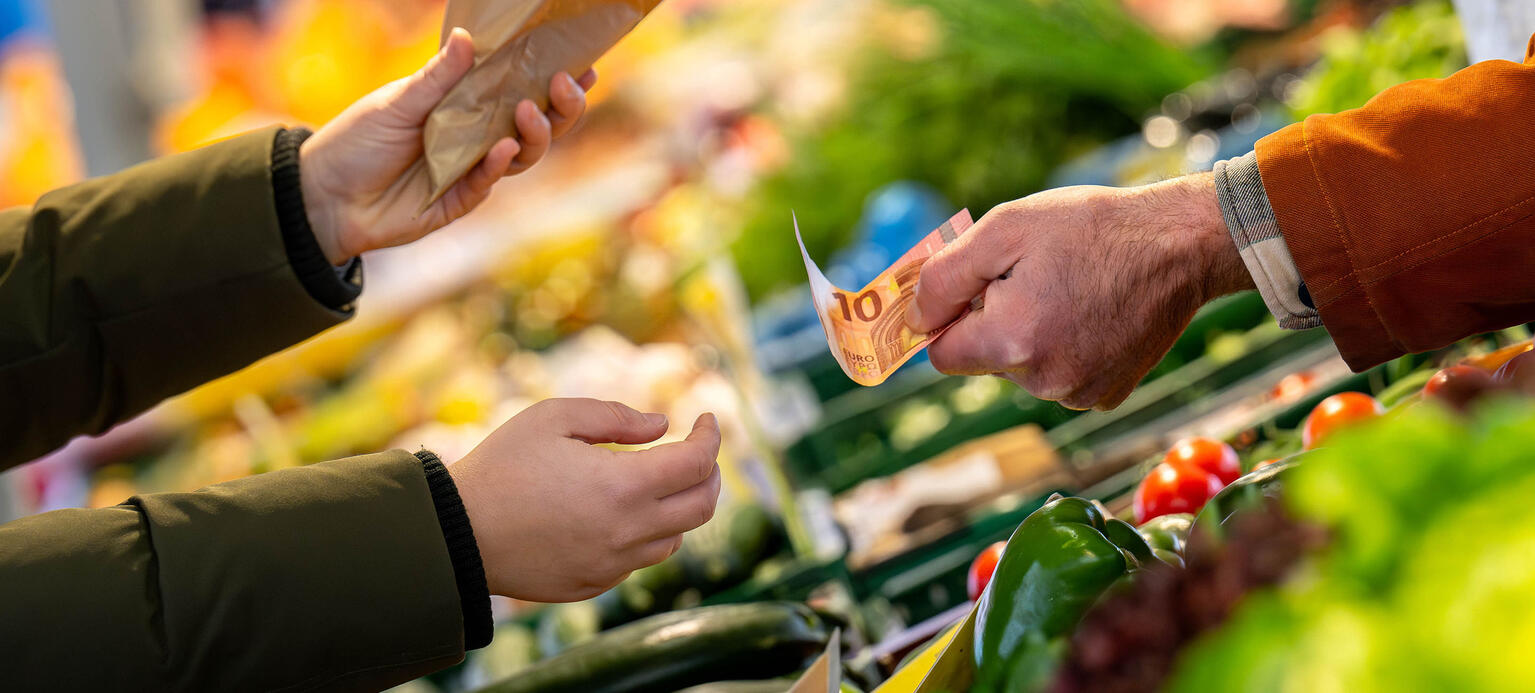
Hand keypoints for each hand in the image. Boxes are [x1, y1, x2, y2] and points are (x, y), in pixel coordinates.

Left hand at [299, 28, 596, 264]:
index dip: (554, 80)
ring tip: (525, 112)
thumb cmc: (356, 141)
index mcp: (467, 106)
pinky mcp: (459, 201)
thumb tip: (468, 40)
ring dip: (534, 133)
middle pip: (538, 124)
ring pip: (524, 155)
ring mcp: (472, 171)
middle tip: (564, 84)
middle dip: (560, 106)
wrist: (323, 195)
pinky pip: (488, 183)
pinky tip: (501, 149)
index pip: (522, 89)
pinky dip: (498, 166)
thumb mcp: (396, 102)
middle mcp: (478, 137)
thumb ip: (437, 78)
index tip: (581, 63)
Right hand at [448, 399, 722, 601]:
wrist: (456, 533)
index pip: (697, 463)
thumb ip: (616, 416)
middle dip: (709, 474)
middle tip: (698, 452)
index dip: (711, 436)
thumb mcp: (554, 417)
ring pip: (675, 539)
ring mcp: (612, 565)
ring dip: (680, 508)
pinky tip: (624, 514)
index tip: (708, 419)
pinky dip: (646, 535)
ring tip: (662, 482)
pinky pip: (638, 561)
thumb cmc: (502, 466)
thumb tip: (661, 426)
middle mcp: (627, 532)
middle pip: (701, 507)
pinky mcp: (593, 584)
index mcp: (624, 486)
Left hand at [908, 173, 1252, 410]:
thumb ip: (944, 277)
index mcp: (1012, 340)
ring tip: (1071, 289)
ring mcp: (1078, 393)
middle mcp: (1043, 380)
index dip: (950, 319)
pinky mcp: (1106, 396)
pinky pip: (1061, 376)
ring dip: (1032, 334)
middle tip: (1035, 276)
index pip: (942, 355)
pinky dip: (1066, 348)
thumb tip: (914, 320)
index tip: (973, 290)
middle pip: (985, 360)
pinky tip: (1094, 312)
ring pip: (1023, 369)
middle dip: (995, 322)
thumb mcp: (1004, 228)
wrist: (1182, 244)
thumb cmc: (1090, 226)